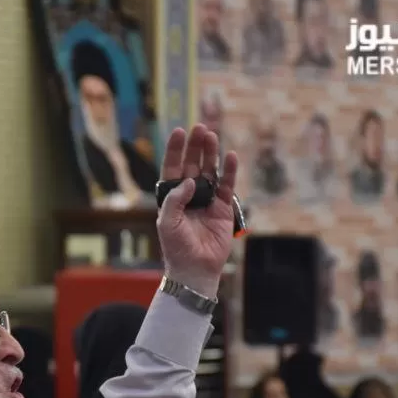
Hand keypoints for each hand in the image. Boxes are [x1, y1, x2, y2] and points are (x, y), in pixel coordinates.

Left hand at [155, 124, 238, 297]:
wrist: (195, 268)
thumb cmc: (176, 247)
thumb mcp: (167, 222)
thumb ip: (175, 199)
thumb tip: (190, 180)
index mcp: (172, 197)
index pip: (173, 168)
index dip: (175, 150)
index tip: (179, 131)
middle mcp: (189, 195)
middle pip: (192, 164)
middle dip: (195, 146)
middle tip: (200, 128)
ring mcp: (207, 200)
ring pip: (210, 171)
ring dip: (211, 153)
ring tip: (212, 135)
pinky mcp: (223, 208)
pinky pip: (226, 185)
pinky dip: (229, 171)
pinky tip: (230, 156)